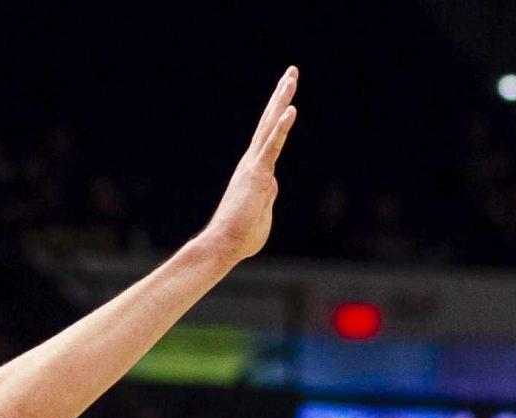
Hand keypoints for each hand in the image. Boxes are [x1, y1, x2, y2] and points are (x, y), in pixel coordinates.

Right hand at [197, 67, 300, 266]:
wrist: (224, 245)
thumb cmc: (240, 237)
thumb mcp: (262, 215)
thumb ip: (268, 196)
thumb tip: (272, 184)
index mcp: (255, 171)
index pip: (270, 137)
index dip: (280, 116)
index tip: (288, 100)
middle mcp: (252, 162)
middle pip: (269, 122)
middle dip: (280, 97)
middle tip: (290, 73)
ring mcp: (254, 166)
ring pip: (270, 126)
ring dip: (281, 101)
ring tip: (290, 78)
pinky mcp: (258, 174)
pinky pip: (272, 146)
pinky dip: (281, 127)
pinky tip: (290, 110)